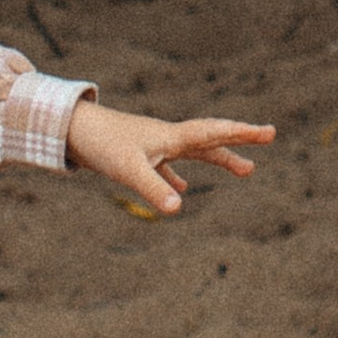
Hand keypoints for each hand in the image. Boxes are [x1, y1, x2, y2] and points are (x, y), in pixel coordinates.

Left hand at [65, 99, 272, 216]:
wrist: (67, 129)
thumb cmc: (99, 144)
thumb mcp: (129, 169)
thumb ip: (154, 189)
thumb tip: (180, 208)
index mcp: (170, 136)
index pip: (214, 133)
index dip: (242, 133)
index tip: (269, 131)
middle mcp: (165, 137)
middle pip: (211, 140)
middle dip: (240, 142)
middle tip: (268, 139)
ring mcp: (152, 145)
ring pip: (194, 152)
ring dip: (218, 160)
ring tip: (244, 170)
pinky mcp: (137, 155)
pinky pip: (167, 166)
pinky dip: (179, 176)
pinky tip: (182, 190)